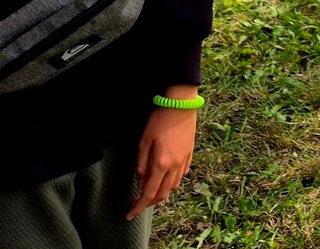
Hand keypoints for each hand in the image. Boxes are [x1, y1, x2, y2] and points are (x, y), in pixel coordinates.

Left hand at [125, 99, 197, 219]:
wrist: (181, 104)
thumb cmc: (159, 120)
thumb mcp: (143, 142)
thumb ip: (141, 164)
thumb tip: (140, 182)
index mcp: (161, 164)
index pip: (149, 193)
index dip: (138, 207)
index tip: (129, 215)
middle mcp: (174, 166)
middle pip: (163, 194)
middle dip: (149, 202)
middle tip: (138, 203)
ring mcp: (184, 160)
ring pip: (174, 186)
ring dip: (162, 193)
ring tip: (152, 190)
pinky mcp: (190, 153)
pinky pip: (182, 174)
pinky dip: (173, 181)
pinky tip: (166, 177)